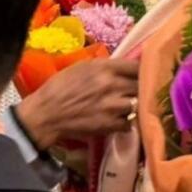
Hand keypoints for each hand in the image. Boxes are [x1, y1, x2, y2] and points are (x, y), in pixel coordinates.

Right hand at [15, 58, 137, 149]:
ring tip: (126, 105)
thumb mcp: (82, 67)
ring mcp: (112, 106)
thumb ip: (105, 66)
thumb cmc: (60, 87)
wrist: (46, 114)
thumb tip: (126, 66)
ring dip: (134, 105)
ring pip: (138, 104)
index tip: (145, 72)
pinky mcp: (109, 125)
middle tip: (138, 90)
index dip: (143, 69)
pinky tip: (117, 119)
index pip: (137, 66)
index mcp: (104, 67)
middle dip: (141, 87)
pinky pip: (129, 123)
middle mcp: (111, 85)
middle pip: (141, 85)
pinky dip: (125, 122)